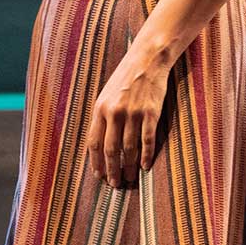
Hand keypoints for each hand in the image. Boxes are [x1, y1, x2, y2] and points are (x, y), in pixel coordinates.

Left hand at [81, 46, 170, 189]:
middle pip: (110, 149)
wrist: (147, 60)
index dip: (96, 162)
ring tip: (129, 179)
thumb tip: (99, 143)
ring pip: (129, 148)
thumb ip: (102, 116)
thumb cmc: (125, 79)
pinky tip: (144, 166)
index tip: (98, 176)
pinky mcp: (151, 113)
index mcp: (100, 108)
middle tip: (115, 184)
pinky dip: (146, 156)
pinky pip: (147, 140)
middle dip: (111, 169)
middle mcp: (115, 112)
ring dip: (128, 167)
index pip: (94, 142)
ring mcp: (134, 113)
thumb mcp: (106, 95)